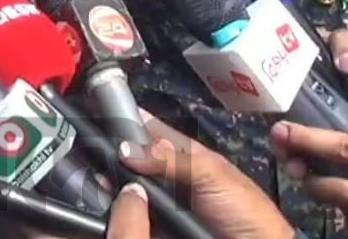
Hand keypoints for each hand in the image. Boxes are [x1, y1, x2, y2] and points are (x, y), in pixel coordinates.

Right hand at [113, 111, 294, 238]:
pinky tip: (116, 209)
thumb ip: (172, 158)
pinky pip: (136, 215)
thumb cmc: (248, 212)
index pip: (150, 130)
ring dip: (117, 187)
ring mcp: (167, 203)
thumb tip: (131, 149)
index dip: (127, 123)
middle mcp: (173, 177)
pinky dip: (125, 213)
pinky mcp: (161, 226)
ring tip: (104, 186)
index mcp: (187, 155)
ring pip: (132, 189)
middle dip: (116, 161)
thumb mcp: (210, 175)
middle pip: (134, 162)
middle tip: (99, 163)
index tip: (102, 121)